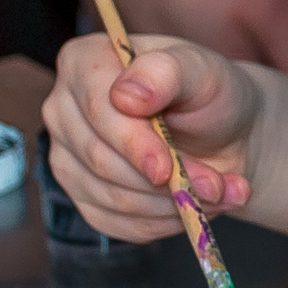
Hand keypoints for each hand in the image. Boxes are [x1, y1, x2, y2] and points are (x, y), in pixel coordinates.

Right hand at [43, 31, 264, 241]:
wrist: (223, 135)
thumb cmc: (209, 94)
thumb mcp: (201, 70)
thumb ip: (166, 72)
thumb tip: (127, 95)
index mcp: (83, 63)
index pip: (98, 111)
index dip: (133, 145)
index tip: (167, 168)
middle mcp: (63, 110)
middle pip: (101, 160)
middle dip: (165, 182)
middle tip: (216, 186)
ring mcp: (68, 157)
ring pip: (113, 198)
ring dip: (173, 205)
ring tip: (218, 193)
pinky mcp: (85, 198)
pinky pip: (119, 224)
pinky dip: (164, 222)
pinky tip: (192, 206)